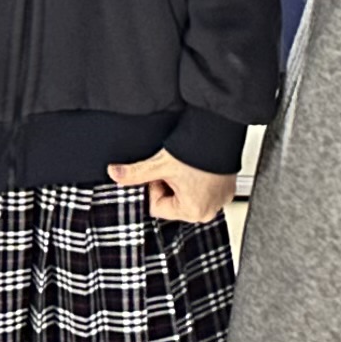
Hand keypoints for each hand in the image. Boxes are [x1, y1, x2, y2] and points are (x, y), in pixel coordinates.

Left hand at [108, 150, 237, 225]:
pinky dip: (198, 180)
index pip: (158, 207)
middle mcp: (209, 210)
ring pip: (187, 196)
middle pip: (173, 203)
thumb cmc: (197, 148)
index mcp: (193, 211)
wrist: (220, 129)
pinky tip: (198, 167)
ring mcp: (219, 200)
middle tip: (174, 168)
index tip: (161, 171)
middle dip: (169, 186)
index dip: (155, 186)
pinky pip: (203, 190)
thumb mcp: (160, 163)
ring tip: (187, 166)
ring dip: (183, 183)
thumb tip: (114, 174)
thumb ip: (135, 172)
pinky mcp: (226, 190)